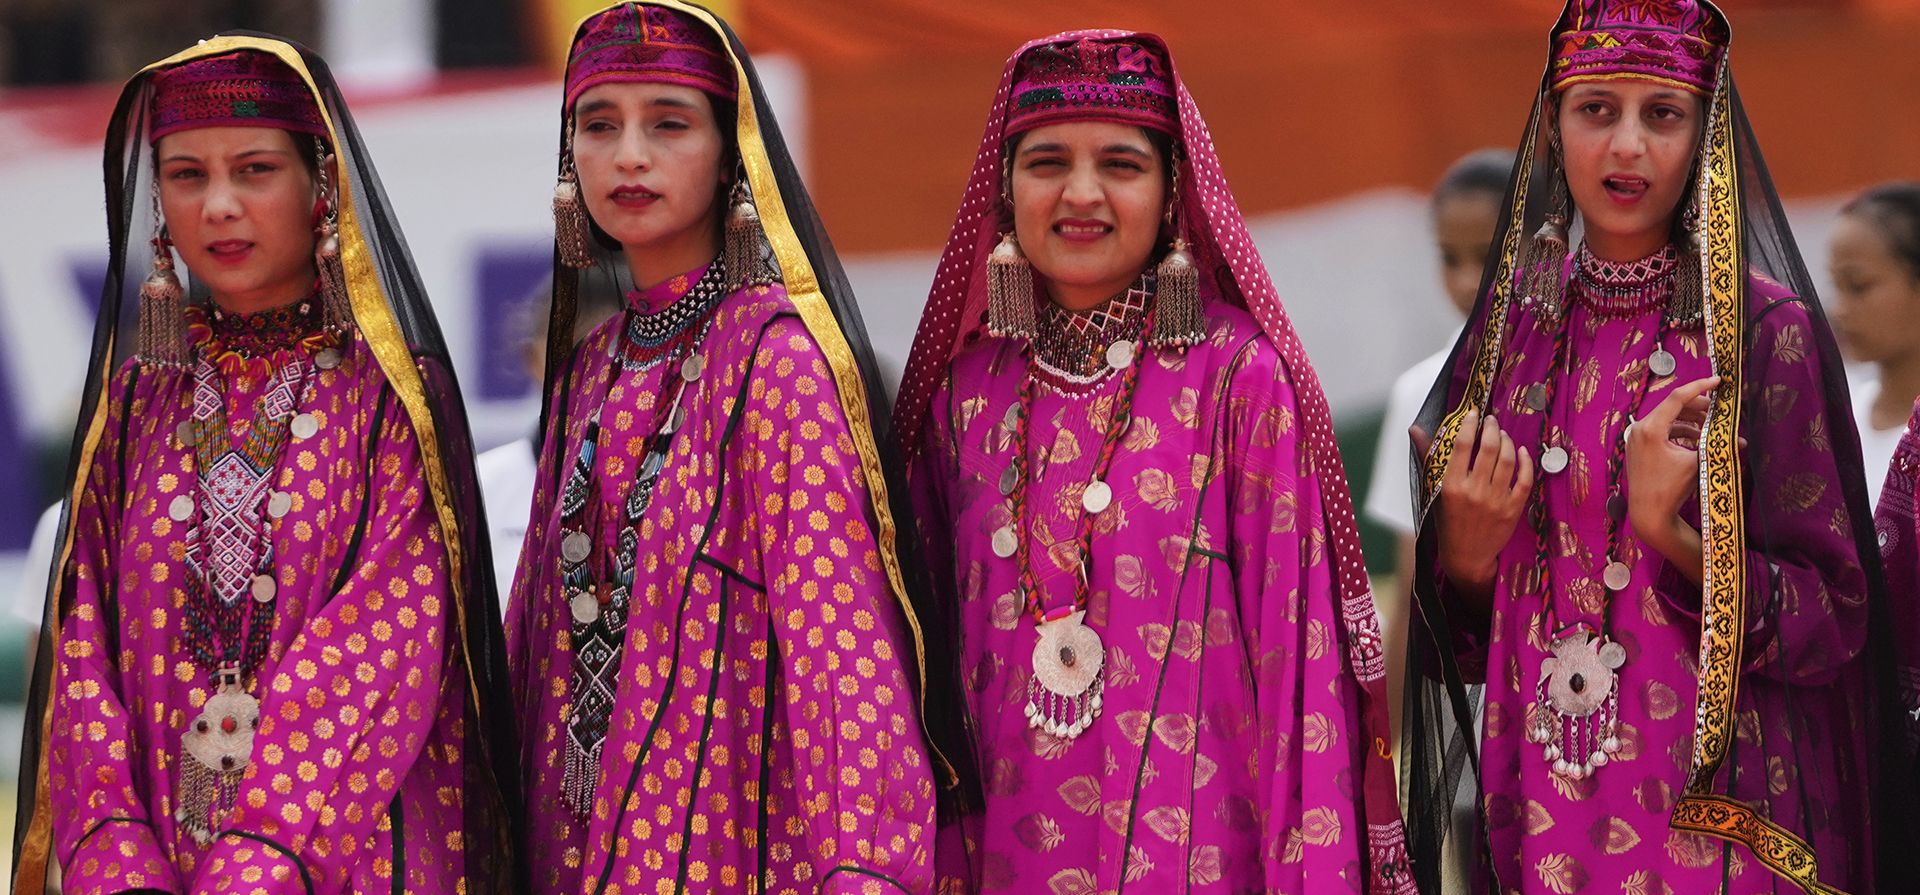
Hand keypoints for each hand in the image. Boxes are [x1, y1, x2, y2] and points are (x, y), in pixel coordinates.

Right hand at [1414, 409, 1532, 612]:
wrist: (1467, 557)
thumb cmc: (1447, 522)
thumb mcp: (1433, 492)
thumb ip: (1428, 458)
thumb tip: (1415, 428)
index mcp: (1451, 486)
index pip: (1462, 445)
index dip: (1469, 424)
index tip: (1473, 413)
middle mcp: (1474, 492)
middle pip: (1489, 448)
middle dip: (1491, 428)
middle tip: (1491, 420)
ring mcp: (1496, 501)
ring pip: (1508, 460)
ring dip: (1507, 441)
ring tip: (1502, 434)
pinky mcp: (1513, 510)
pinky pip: (1525, 479)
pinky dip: (1525, 462)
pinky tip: (1521, 452)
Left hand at [1625, 375, 1717, 582]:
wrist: (1649, 514)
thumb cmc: (1671, 489)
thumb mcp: (1697, 465)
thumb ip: (1718, 448)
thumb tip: (1743, 442)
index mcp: (1651, 428)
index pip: (1677, 397)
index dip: (1700, 386)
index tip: (1718, 380)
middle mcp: (1639, 428)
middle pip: (1673, 407)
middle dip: (1699, 407)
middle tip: (1719, 410)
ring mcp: (1636, 438)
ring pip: (1668, 419)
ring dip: (1691, 421)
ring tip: (1711, 429)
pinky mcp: (1638, 447)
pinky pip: (1662, 431)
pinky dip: (1680, 432)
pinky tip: (1698, 439)